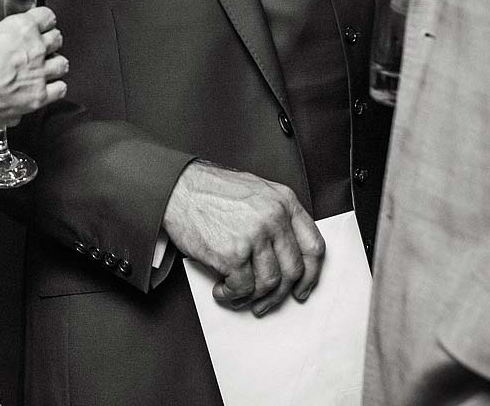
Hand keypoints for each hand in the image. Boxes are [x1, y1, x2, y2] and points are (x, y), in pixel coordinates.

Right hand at [0, 7, 66, 128]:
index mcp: (21, 28)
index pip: (47, 17)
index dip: (44, 21)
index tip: (42, 25)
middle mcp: (36, 48)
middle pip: (57, 39)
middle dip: (51, 43)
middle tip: (43, 47)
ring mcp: (40, 72)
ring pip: (62, 63)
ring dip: (56, 65)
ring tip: (48, 68)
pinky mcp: (39, 95)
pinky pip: (60, 89)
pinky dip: (56, 88)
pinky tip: (50, 88)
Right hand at [162, 161, 322, 315]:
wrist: (176, 188)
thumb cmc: (210, 190)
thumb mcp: (255, 191)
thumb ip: (276, 216)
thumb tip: (285, 254)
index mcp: (284, 201)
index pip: (314, 246)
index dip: (311, 275)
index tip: (301, 288)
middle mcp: (274, 217)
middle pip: (293, 270)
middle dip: (279, 294)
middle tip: (265, 302)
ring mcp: (255, 236)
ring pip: (269, 283)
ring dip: (253, 297)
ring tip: (237, 294)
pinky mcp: (233, 254)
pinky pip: (243, 288)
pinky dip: (231, 295)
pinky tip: (222, 289)